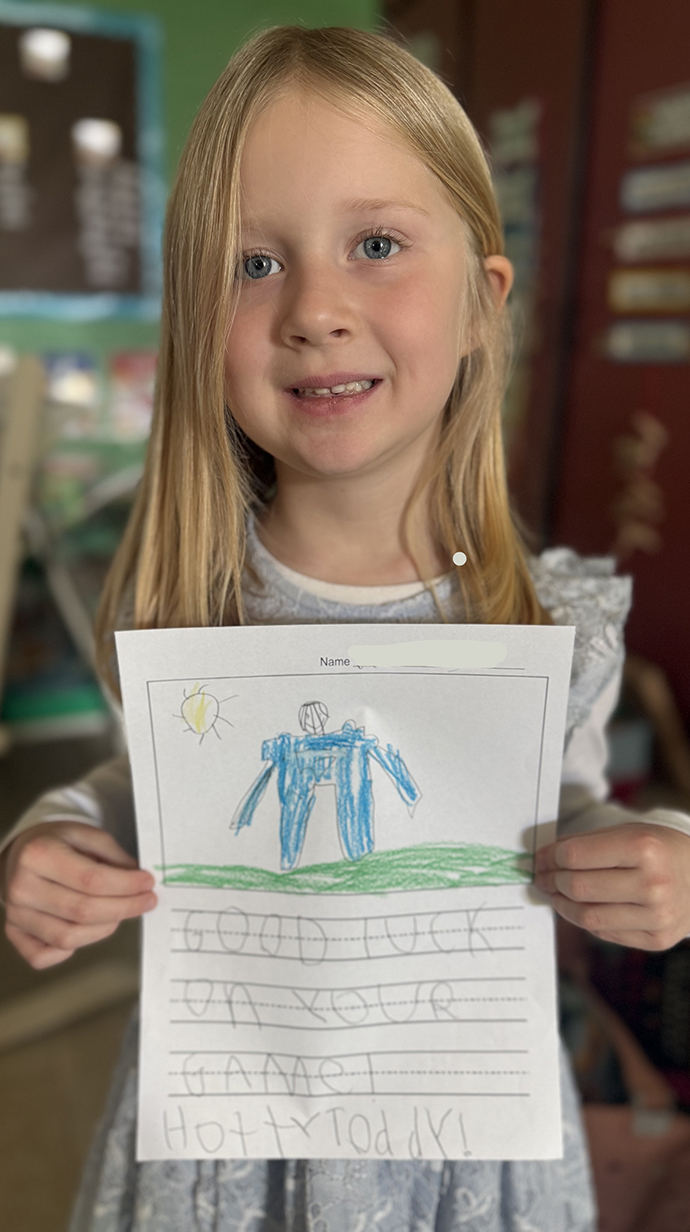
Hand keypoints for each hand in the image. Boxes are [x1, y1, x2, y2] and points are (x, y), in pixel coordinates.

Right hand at [3, 822, 156, 968]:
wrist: (21, 854)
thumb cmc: (57, 843)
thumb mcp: (87, 835)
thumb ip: (114, 858)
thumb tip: (139, 884)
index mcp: (38, 855)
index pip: (91, 880)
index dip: (126, 885)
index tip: (148, 884)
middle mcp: (21, 887)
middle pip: (83, 911)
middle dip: (124, 908)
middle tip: (147, 901)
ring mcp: (15, 914)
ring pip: (68, 937)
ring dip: (104, 928)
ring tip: (121, 913)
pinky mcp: (13, 933)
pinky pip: (45, 956)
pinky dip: (70, 949)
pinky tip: (86, 931)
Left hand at [534, 822, 689, 950]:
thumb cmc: (661, 850)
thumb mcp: (630, 832)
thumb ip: (587, 844)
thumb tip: (544, 857)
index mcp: (644, 849)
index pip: (575, 856)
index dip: (549, 858)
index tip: (539, 858)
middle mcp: (653, 885)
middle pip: (578, 887)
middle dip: (551, 881)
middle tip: (541, 877)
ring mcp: (657, 916)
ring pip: (587, 917)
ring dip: (562, 904)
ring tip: (555, 894)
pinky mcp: (657, 939)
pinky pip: (604, 933)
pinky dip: (586, 920)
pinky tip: (582, 907)